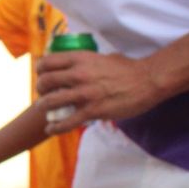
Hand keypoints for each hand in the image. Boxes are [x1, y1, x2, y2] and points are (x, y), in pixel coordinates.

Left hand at [35, 50, 166, 133]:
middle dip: (40, 90)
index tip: (42, 76)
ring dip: (44, 108)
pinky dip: (55, 127)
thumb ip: (87, 62)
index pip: (47, 62)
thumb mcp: (103, 57)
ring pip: (50, 102)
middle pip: (44, 82)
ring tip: (46, 112)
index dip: (40, 70)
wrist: (148, 81)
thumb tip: (77, 65)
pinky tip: (51, 129)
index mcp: (80, 59)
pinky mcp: (92, 111)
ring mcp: (84, 93)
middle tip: (44, 95)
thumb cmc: (128, 69)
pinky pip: (66, 122)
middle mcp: (78, 74)